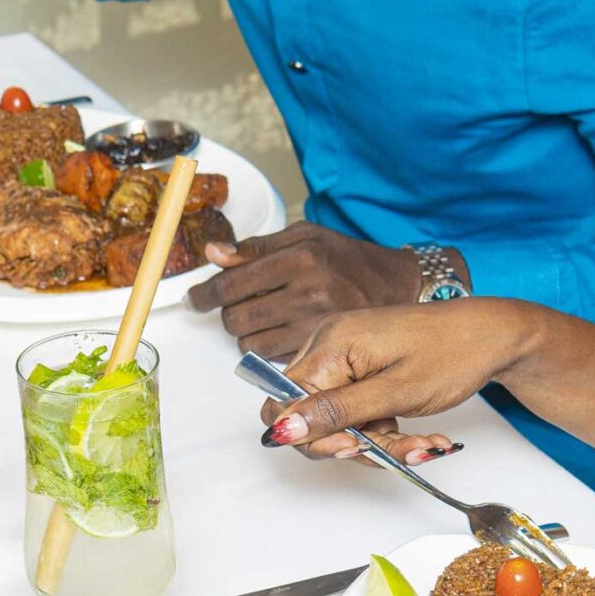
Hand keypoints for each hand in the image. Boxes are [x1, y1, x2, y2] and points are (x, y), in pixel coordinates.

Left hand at [186, 222, 444, 358]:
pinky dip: (267, 349)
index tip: (196, 298)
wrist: (399, 286)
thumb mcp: (306, 237)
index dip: (206, 293)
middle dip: (229, 314)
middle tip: (238, 307)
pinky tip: (282, 333)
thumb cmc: (347, 259)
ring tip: (265, 319)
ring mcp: (317, 323)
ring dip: (247, 333)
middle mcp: (310, 290)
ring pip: (250, 342)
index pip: (232, 281)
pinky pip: (272, 358)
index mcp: (302, 255)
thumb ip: (257, 247)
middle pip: (236, 316)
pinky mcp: (322, 350)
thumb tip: (213, 253)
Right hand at [258, 299, 543, 463]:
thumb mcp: (395, 392)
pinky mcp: (362, 369)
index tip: (354, 447)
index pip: (284, 402)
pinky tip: (419, 436)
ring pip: (338, 421)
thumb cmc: (452, 354)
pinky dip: (384, 430)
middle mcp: (330, 346)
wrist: (494, 336)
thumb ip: (336, 412)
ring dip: (378, 442)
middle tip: (398, 450)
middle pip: (310, 415)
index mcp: (331, 344)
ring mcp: (346, 357)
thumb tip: (282, 430)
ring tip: (424, 445)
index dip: (311, 434)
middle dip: (354, 443)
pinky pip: (356, 411)